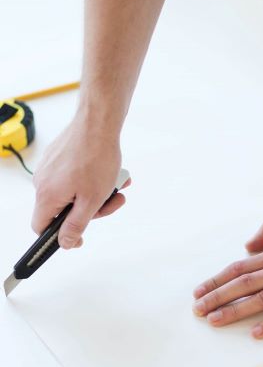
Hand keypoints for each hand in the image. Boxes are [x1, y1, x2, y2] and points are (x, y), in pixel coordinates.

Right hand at [32, 113, 129, 248]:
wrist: (98, 123)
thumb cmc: (96, 158)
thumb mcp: (91, 200)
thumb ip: (76, 225)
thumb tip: (65, 243)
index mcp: (46, 195)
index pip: (41, 227)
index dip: (59, 236)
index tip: (78, 237)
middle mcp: (43, 181)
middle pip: (64, 210)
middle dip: (92, 209)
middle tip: (113, 200)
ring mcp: (50, 168)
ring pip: (74, 192)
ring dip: (98, 193)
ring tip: (117, 184)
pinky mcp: (59, 158)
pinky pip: (75, 177)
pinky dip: (93, 179)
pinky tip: (111, 173)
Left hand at [193, 219, 262, 338]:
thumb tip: (247, 245)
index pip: (240, 268)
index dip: (217, 280)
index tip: (199, 292)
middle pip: (243, 284)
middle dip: (217, 297)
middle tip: (198, 310)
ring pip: (260, 299)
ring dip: (235, 310)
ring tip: (215, 321)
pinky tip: (255, 334)